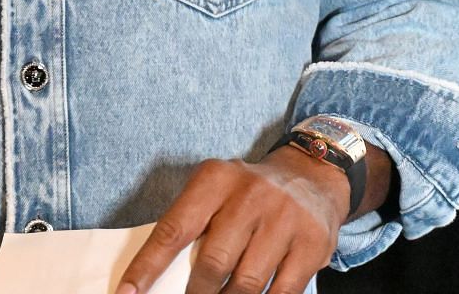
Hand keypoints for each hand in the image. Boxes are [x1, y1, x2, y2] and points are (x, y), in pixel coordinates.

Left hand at [117, 153, 346, 293]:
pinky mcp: (312, 244)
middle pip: (212, 264)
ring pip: (246, 284)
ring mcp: (284, 220)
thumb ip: (191, 225)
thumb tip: (160, 277)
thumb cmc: (247, 194)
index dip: (146, 267)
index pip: (173, 230)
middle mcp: (249, 197)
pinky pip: (281, 292)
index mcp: (215, 180)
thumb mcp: (216, 192)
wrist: (311, 176)